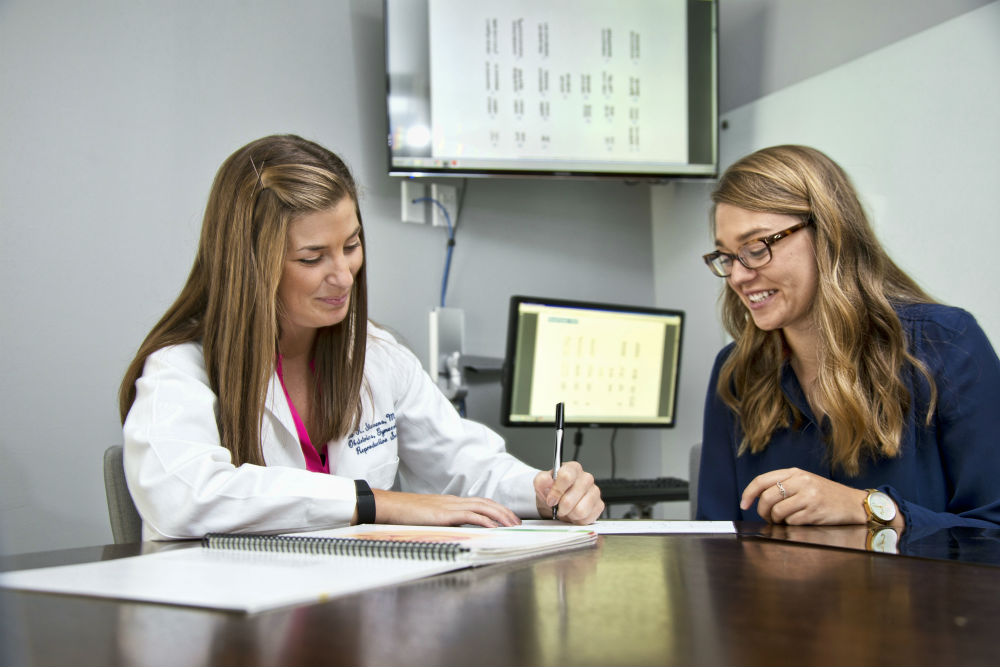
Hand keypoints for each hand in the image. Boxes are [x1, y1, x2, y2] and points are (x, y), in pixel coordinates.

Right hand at [370, 490, 520, 527]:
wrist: (390, 507)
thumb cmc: (406, 514)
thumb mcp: (430, 519)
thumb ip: (444, 523)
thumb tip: (457, 532)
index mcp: (452, 503)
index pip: (481, 502)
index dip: (497, 509)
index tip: (509, 518)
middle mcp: (454, 502)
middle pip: (487, 503)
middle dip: (505, 512)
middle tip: (519, 523)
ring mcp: (450, 507)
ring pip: (483, 507)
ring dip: (500, 516)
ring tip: (513, 526)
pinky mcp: (445, 514)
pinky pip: (470, 516)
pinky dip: (485, 521)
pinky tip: (494, 528)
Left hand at [534, 461, 604, 524]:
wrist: (557, 503)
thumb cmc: (551, 492)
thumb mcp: (541, 485)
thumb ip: (542, 481)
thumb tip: (548, 480)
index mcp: (572, 469)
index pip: (566, 476)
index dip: (557, 491)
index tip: (551, 500)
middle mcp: (586, 478)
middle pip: (572, 497)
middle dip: (561, 506)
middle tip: (558, 507)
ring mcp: (595, 491)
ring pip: (580, 510)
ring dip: (570, 514)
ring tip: (566, 510)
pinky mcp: (599, 505)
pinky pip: (587, 518)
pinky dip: (577, 520)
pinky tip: (574, 514)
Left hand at [740, 467, 872, 525]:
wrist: (853, 503)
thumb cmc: (825, 494)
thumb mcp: (804, 481)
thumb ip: (783, 485)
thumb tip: (757, 498)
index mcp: (795, 472)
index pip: (762, 480)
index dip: (749, 493)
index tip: (744, 504)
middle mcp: (801, 481)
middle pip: (767, 497)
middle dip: (763, 511)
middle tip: (768, 517)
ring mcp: (808, 496)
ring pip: (777, 511)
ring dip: (777, 520)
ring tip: (784, 520)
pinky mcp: (815, 511)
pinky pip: (791, 521)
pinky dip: (790, 524)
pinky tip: (798, 521)